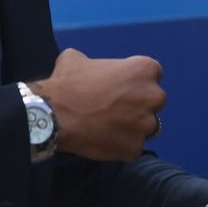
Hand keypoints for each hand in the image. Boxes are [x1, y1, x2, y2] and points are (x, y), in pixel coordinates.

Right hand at [29, 47, 164, 161]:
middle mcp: (151, 96)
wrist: (54, 114)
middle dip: (139, 101)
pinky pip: (132, 145)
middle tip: (116, 104)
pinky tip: (101, 137)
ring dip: (131, 124)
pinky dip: (120, 143)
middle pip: (153, 99)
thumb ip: (93, 62)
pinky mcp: (135, 148)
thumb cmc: (67, 82)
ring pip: (145, 125)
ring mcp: (145, 125)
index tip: (123, 83)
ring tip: (107, 123)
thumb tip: (90, 68)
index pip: (152, 72)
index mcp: (142, 70)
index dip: (136, 77)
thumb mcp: (77, 58)